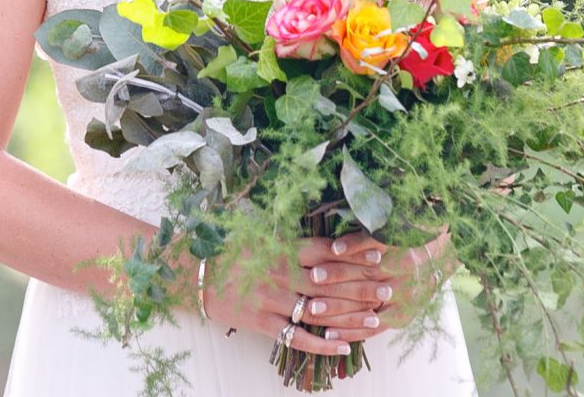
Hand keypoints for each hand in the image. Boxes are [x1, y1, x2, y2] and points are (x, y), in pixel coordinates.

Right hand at [199, 232, 395, 354]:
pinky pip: (296, 337)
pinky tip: (344, 348)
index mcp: (283, 248)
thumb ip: (293, 240)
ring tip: (375, 320)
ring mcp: (272, 300)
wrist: (196, 274)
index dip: (353, 253)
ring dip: (348, 317)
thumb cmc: (233, 251)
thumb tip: (327, 237)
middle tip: (388, 289)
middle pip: (329, 283)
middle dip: (360, 287)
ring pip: (318, 311)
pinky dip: (321, 345)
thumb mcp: (263, 236)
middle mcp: (281, 273)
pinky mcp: (262, 323)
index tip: (379, 255)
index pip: (326, 250)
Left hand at [281, 229, 458, 343]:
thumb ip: (370, 233)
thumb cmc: (413, 237)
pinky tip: (329, 335)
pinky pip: (372, 329)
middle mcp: (404, 277)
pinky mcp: (401, 318)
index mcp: (403, 251)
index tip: (321, 257)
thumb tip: (335, 236)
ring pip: (367, 307)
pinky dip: (350, 332)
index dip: (345, 254)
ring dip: (338, 310)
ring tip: (312, 310)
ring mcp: (403, 300)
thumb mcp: (396, 228)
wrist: (443, 258)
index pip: (370, 254)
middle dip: (336, 281)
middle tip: (311, 281)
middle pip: (366, 280)